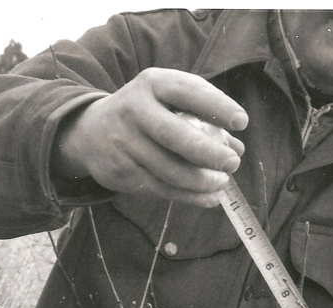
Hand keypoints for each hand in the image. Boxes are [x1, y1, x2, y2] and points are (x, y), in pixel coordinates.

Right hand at [53, 68, 248, 206]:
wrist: (90, 132)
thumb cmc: (145, 115)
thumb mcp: (167, 103)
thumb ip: (201, 119)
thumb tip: (238, 147)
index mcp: (152, 84)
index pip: (187, 91)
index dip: (217, 106)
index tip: (242, 122)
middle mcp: (134, 110)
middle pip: (175, 136)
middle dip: (209, 153)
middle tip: (233, 163)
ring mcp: (124, 143)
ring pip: (169, 170)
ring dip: (201, 181)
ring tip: (221, 183)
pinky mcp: (121, 172)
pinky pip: (161, 189)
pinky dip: (189, 197)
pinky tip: (208, 199)